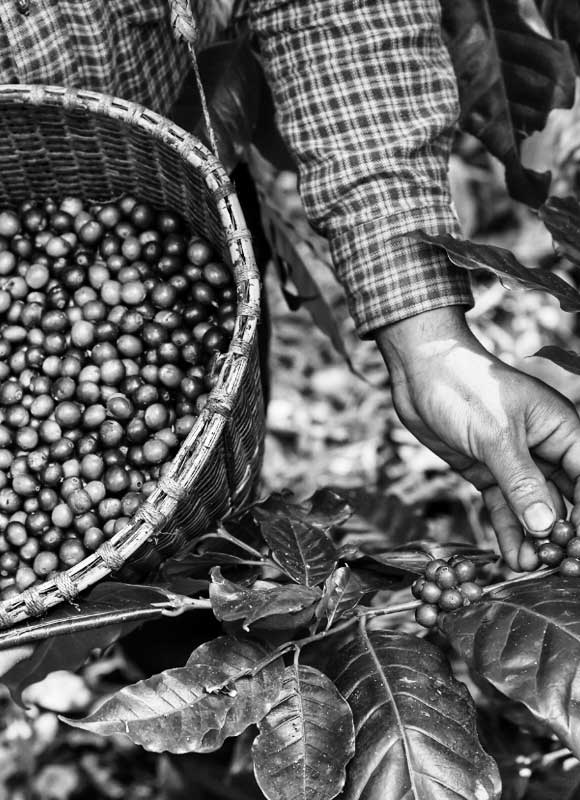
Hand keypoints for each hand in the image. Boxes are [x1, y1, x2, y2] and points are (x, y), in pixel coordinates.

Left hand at [375, 307, 579, 570]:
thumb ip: (522, 482)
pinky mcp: (489, 471)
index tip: (577, 550)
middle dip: (563, 534)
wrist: (420, 371)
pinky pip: (505, 507)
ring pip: (535, 508)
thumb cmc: (465, 387)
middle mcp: (546, 448)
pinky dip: (509, 530)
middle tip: (558, 568)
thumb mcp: (496, 435)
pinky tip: (512, 557)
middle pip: (566, 499)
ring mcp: (517, 462)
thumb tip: (548, 527)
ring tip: (531, 569)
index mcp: (562, 430)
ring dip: (535, 539)